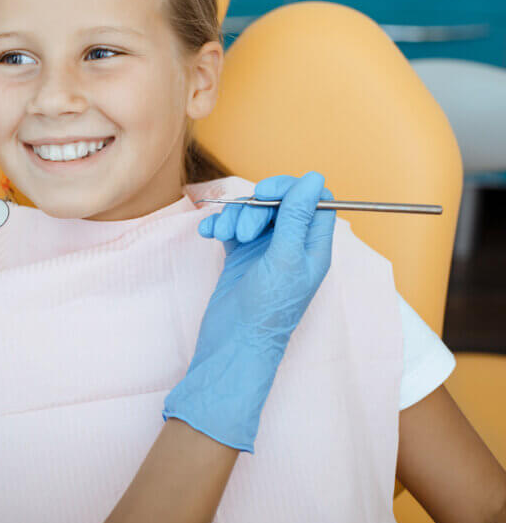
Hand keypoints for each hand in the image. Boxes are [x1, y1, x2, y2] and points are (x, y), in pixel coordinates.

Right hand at [163, 172, 335, 451]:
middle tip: (245, 229)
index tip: (268, 194)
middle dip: (257, 206)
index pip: (313, 200)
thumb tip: (313, 177)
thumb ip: (297, 216)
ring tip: (225, 236)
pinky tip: (208, 234)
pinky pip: (231, 228)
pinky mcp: (240, 257)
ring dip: (234, 217)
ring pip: (252, 213)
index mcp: (313, 247)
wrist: (233, 345)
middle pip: (279, 203)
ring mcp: (265, 252)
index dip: (291, 190)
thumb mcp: (285, 259)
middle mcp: (292, 246)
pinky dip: (218, 225)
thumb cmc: (267, 310)